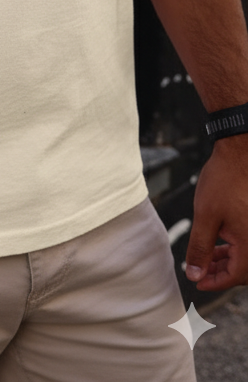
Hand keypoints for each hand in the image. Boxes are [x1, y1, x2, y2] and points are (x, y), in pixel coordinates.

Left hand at [184, 134, 247, 289]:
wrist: (239, 155)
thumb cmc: (224, 182)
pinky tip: (218, 245)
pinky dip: (233, 249)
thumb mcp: (205, 217)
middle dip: (220, 273)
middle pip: (242, 270)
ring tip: (205, 259)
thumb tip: (194, 274)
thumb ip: (200, 248)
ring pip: (245, 258)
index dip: (214, 282)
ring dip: (226, 261)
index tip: (197, 283)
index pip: (235, 277)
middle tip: (198, 271)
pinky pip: (247, 245)